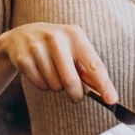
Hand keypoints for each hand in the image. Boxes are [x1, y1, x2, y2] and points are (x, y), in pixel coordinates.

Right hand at [0, 22, 116, 103]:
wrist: (22, 36)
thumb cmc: (56, 46)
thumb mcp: (73, 48)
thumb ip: (87, 67)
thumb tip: (102, 91)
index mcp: (75, 34)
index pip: (93, 64)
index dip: (104, 84)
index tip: (112, 100)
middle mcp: (56, 38)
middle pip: (71, 80)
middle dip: (76, 94)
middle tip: (76, 96)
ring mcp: (37, 47)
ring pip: (55, 85)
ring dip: (58, 87)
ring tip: (54, 73)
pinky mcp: (23, 59)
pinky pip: (40, 85)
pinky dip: (44, 85)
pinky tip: (41, 71)